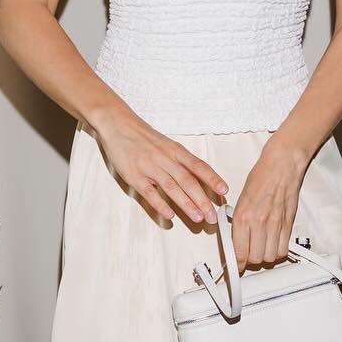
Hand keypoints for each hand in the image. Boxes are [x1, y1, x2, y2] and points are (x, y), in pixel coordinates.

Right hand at [92, 108, 227, 225]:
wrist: (118, 124)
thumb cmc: (143, 136)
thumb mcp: (167, 145)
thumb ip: (181, 161)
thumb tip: (199, 178)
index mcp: (175, 151)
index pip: (199, 166)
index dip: (212, 179)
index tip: (224, 190)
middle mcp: (165, 159)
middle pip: (188, 181)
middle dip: (203, 200)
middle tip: (213, 215)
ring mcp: (150, 168)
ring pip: (172, 188)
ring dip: (186, 204)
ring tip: (198, 217)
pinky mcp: (134, 176)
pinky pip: (149, 193)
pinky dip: (160, 204)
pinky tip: (170, 215)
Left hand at [227, 138, 310, 273]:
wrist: (281, 165)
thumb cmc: (261, 177)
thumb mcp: (240, 200)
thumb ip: (238, 222)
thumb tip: (234, 241)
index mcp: (243, 216)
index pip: (239, 252)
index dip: (237, 264)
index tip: (235, 268)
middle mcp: (259, 222)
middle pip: (255, 259)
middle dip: (250, 260)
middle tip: (248, 254)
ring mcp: (275, 224)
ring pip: (270, 257)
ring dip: (265, 257)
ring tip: (261, 249)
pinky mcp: (288, 224)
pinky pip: (284, 248)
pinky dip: (278, 251)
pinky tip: (273, 244)